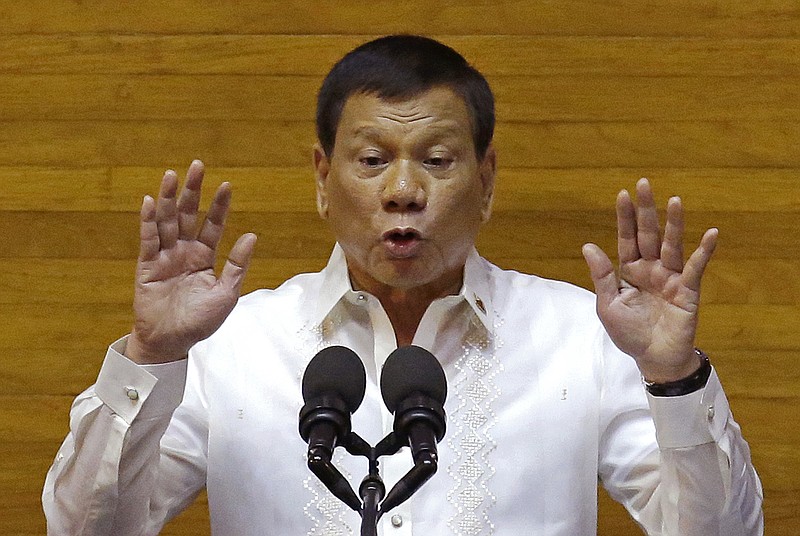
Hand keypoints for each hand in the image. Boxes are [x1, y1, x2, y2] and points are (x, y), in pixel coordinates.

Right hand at [126, 160, 256, 363]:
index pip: (213, 226)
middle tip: (198, 166)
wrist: (172, 343)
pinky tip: (150, 202)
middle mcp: (184, 252)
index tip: (227, 186)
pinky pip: (148, 240)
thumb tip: (252, 236)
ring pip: (167, 222)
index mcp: (204, 257)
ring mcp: (165, 257)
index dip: (219, 206)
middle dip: (193, 191)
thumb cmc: (200, 322)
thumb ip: (237, 265)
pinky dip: (148, 222)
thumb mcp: (226, 294)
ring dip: (169, 199)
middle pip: (189, 216)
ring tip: (172, 175)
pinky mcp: (147, 266)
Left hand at [581, 178, 716, 382]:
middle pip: (648, 235)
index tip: (623, 194)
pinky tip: (711, 233)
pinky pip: (695, 268)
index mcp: (629, 271)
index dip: (625, 218)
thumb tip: (588, 245)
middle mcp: (650, 269)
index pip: (626, 239)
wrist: (653, 359)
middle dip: (646, 210)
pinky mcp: (688, 290)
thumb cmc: (629, 334)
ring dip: (674, 224)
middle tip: (644, 184)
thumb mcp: (608, 305)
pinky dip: (703, 251)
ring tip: (675, 200)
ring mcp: (670, 277)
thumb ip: (602, 276)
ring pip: (672, 245)